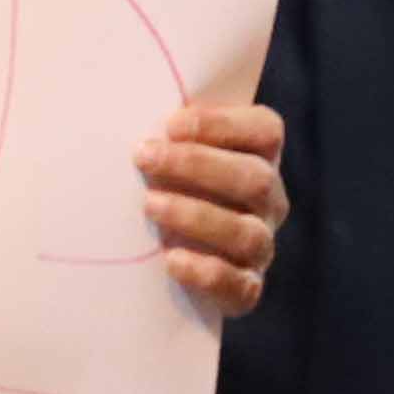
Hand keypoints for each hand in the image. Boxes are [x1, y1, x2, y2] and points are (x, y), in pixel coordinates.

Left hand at [138, 100, 286, 316]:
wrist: (170, 260)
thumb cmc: (165, 188)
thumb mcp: (170, 155)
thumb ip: (167, 134)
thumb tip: (124, 104)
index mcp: (260, 158)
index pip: (265, 131)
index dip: (223, 124)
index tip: (171, 126)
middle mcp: (269, 201)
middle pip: (254, 178)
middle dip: (198, 165)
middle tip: (145, 157)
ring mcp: (261, 246)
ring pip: (247, 232)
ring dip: (197, 216)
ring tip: (151, 206)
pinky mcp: (247, 288)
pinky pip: (239, 285)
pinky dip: (207, 273)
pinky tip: (171, 260)